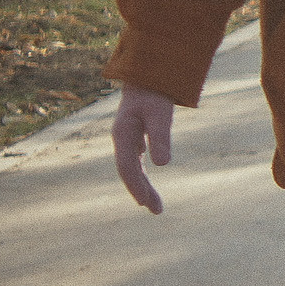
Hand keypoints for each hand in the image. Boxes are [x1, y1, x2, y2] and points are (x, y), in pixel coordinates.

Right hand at [112, 84, 174, 213]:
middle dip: (141, 191)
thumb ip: (160, 137)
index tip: (145, 202)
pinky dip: (142, 175)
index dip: (135, 185)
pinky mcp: (134, 138)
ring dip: (142, 186)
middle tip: (156, 210)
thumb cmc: (155, 93)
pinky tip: (148, 187)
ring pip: (132, 168)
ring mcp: (126, 139)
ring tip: (154, 206)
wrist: (148, 75)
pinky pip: (136, 162)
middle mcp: (122, 139)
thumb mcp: (161, 114)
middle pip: (129, 171)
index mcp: (123, 134)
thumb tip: (162, 164)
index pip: (127, 167)